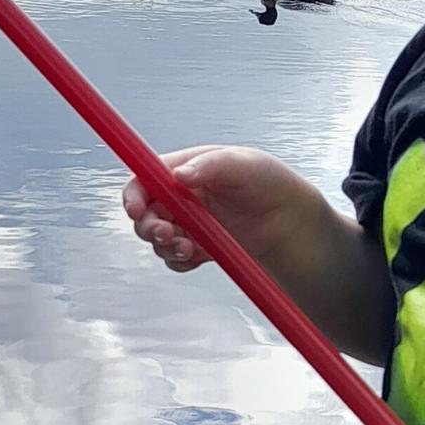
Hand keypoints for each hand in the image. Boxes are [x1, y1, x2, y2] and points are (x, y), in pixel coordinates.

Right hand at [122, 146, 322, 277]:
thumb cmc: (269, 182)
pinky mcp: (198, 248)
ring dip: (165, 246)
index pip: (143, 180)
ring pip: (157, 240)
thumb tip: (179, 175)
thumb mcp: (242, 164)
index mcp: (184, 170)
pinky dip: (179, 260)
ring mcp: (188, 224)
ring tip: (188, 247)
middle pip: (144, 214)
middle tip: (167, 233)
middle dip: (148, 226)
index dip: (133, 195)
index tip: (136, 211)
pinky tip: (196, 256)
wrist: (291, 221)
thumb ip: (209, 166)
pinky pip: (175, 259)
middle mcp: (181, 197)